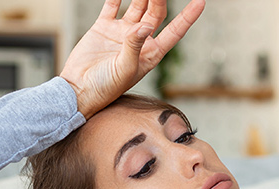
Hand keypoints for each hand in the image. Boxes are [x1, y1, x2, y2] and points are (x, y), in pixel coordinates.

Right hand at [59, 0, 205, 118]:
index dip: (187, 17)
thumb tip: (145, 26)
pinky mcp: (103, 27)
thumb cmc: (105, 88)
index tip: (200, 1)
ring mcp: (121, 32)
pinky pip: (113, 5)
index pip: (174, 31)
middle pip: (155, 13)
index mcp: (151, 54)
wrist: (78, 90)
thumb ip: (134, 46)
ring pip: (136, 5)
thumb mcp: (124, 69)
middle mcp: (139, 40)